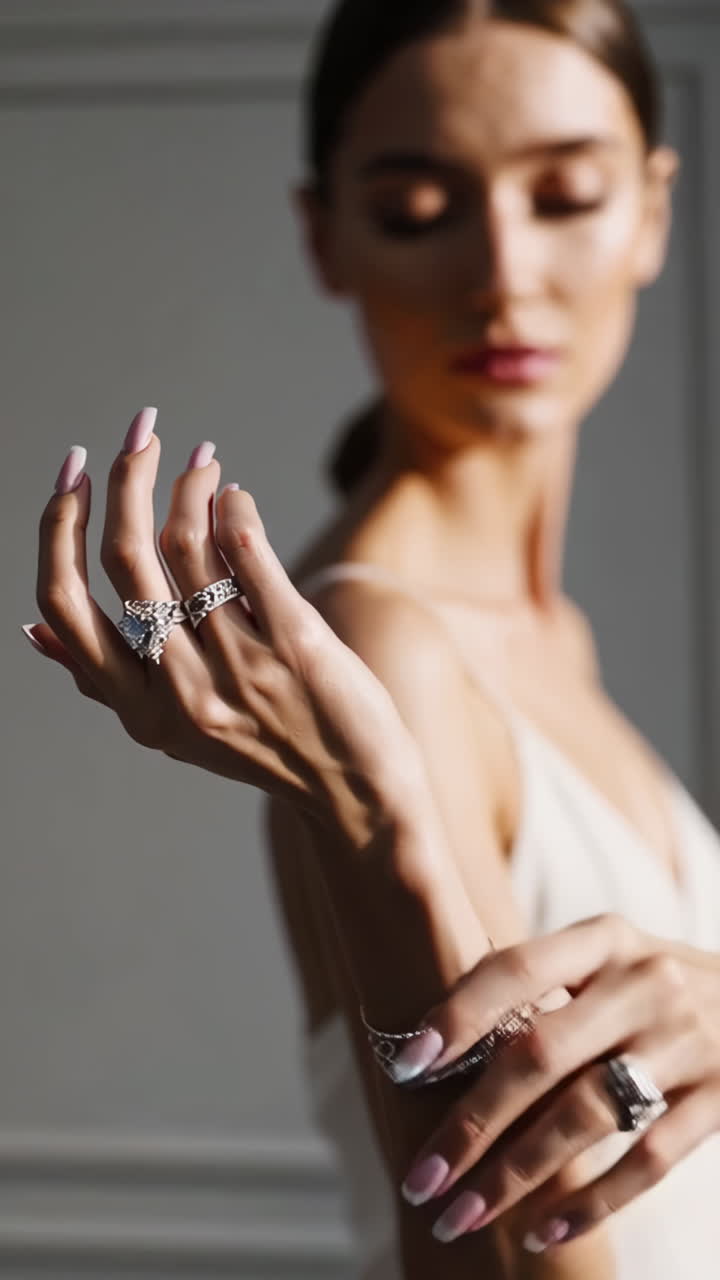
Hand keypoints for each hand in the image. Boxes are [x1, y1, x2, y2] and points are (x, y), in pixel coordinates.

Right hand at [26, 407, 421, 848]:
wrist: (353, 790)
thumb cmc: (262, 748)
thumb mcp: (171, 732)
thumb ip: (106, 684)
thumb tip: (31, 633)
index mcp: (137, 710)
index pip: (64, 605)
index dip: (57, 529)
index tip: (70, 476)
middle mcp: (179, 688)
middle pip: (124, 558)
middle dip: (122, 478)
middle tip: (139, 435)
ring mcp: (238, 665)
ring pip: (187, 543)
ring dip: (186, 485)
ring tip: (199, 461)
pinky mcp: (295, 641)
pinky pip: (247, 551)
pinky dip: (233, 507)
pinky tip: (234, 494)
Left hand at [397, 913, 719, 1251]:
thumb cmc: (656, 988)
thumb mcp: (610, 961)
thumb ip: (544, 987)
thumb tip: (432, 1045)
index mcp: (605, 938)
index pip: (516, 969)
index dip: (456, 1016)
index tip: (404, 1068)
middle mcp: (645, 981)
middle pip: (540, 1054)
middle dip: (471, 1123)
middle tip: (420, 1178)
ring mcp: (687, 1041)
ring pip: (585, 1116)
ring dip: (515, 1174)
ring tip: (462, 1214)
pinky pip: (649, 1160)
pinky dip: (592, 1203)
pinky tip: (541, 1231)